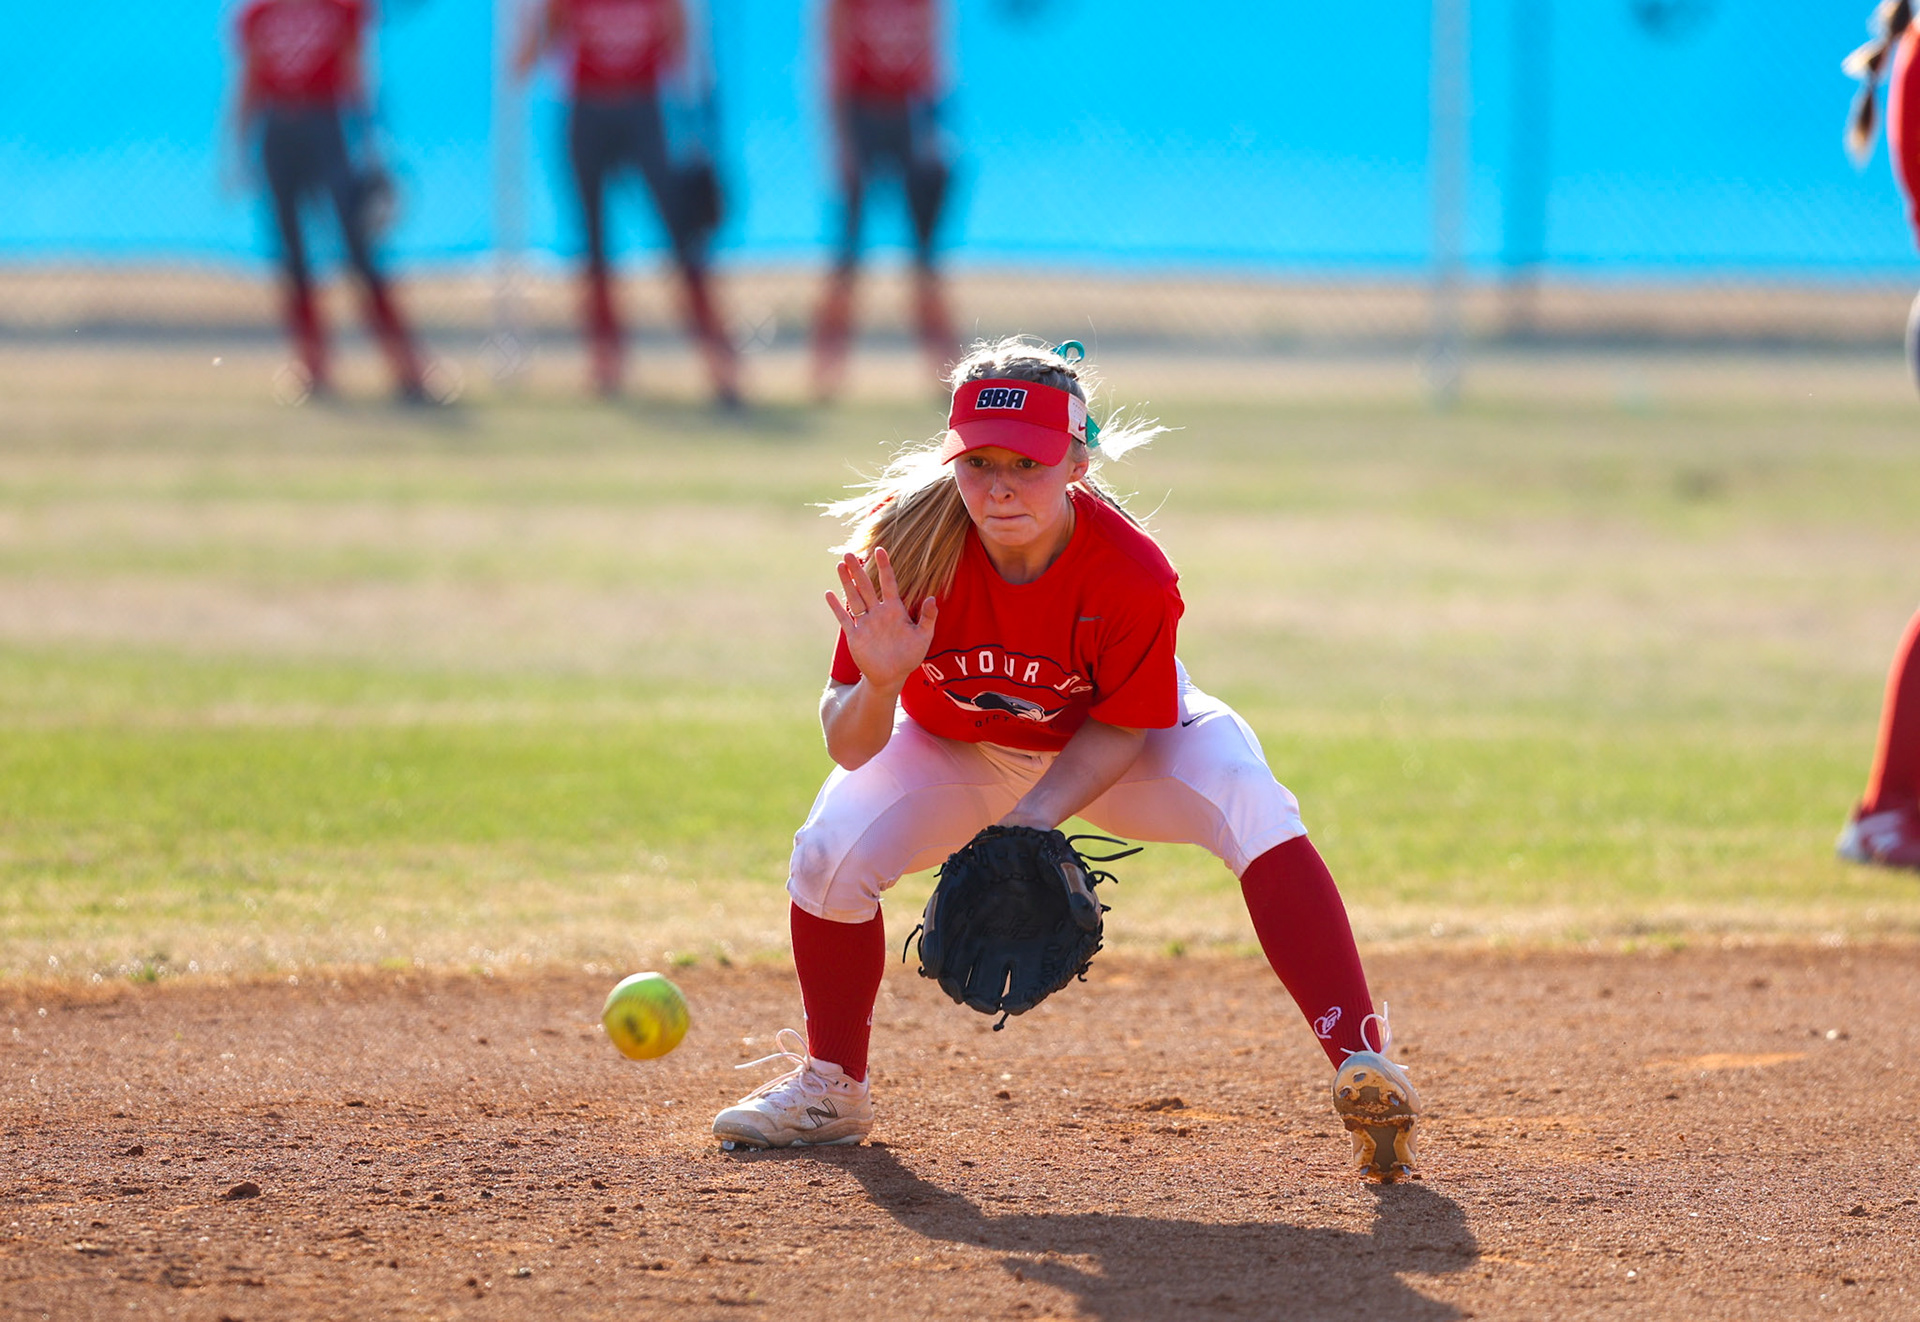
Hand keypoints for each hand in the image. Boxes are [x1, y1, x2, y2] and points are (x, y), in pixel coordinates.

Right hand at [824, 546, 937, 695]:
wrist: (892, 676)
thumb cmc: (909, 656)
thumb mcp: (923, 637)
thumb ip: (928, 617)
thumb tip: (932, 598)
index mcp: (894, 610)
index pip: (888, 583)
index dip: (884, 567)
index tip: (880, 550)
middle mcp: (878, 612)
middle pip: (866, 586)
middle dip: (858, 570)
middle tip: (850, 552)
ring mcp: (865, 623)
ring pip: (854, 598)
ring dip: (847, 582)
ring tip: (840, 565)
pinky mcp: (855, 635)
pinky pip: (844, 618)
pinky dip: (837, 607)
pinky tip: (829, 594)